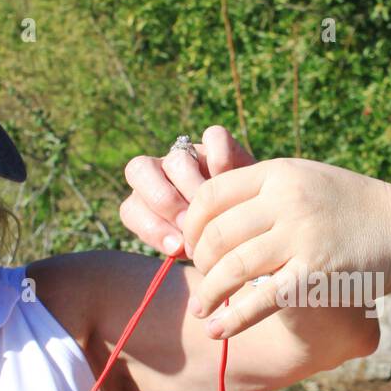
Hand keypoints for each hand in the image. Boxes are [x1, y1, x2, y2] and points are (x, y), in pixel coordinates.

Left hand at [120, 125, 255, 257]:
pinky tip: (235, 186)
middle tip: (188, 224)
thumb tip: (177, 245)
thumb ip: (180, 247)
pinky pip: (214, 138)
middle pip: (138, 170)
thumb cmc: (222, 247)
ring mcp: (190, 155)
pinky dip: (221, 160)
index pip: (131, 208)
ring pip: (176, 159)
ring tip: (216, 211)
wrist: (258, 231)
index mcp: (148, 204)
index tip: (177, 248)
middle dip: (163, 201)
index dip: (151, 228)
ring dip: (193, 188)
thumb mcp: (197, 252)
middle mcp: (163, 174)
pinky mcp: (219, 144)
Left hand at [181, 158, 390, 337]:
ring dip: (209, 293)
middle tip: (202, 279)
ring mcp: (301, 237)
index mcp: (280, 173)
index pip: (211, 195)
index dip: (191, 223)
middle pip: (216, 234)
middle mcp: (287, 201)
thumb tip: (210, 211)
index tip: (191, 244)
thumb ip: (265, 190)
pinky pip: (260, 300)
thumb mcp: (308, 180)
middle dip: (199, 262)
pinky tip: (218, 331)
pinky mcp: (315, 274)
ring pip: (231, 268)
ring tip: (201, 310)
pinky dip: (233, 320)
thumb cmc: (354, 208)